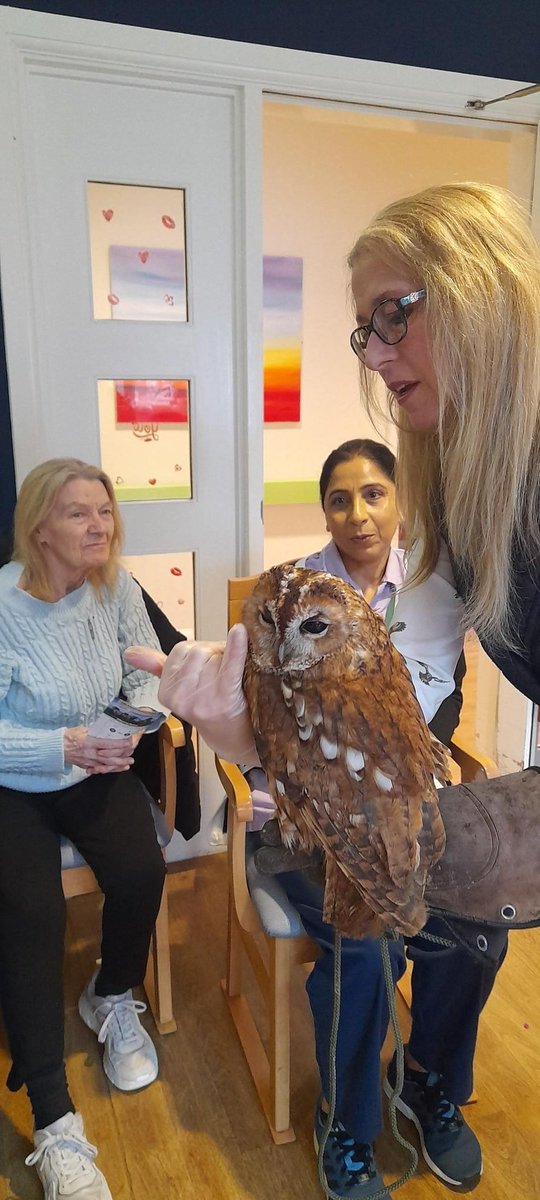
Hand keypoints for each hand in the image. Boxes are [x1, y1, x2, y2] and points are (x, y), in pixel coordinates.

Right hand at [63, 726, 141, 773]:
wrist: (56, 748)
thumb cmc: (69, 736)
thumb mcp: (82, 729)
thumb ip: (95, 731)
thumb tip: (108, 729)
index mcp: (88, 742)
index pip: (107, 744)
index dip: (119, 744)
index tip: (128, 742)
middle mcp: (89, 753)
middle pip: (108, 758)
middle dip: (121, 758)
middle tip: (131, 757)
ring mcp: (87, 761)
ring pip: (105, 765)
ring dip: (118, 765)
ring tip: (127, 764)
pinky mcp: (86, 766)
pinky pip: (99, 769)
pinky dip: (109, 769)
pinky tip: (117, 768)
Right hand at [124, 624, 257, 761]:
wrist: (232, 736)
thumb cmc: (208, 706)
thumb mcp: (179, 689)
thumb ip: (155, 667)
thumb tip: (128, 652)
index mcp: (165, 693)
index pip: (180, 650)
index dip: (198, 652)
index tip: (206, 666)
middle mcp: (180, 697)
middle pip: (198, 651)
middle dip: (214, 653)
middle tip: (222, 671)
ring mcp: (202, 699)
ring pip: (215, 655)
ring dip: (228, 656)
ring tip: (232, 676)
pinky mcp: (226, 697)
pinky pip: (231, 664)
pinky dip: (237, 646)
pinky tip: (239, 632)